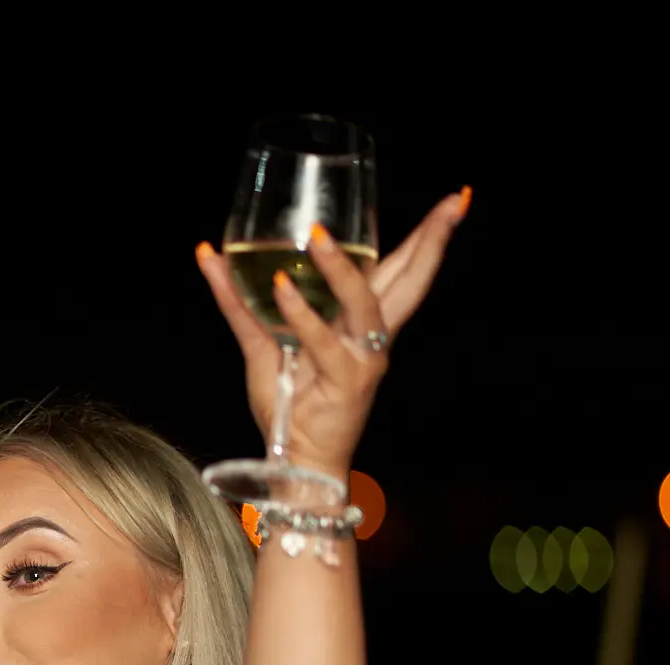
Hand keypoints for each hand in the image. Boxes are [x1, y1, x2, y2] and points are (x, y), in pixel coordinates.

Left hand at [196, 188, 469, 475]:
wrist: (297, 459)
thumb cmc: (289, 402)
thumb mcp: (264, 343)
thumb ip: (242, 303)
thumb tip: (211, 258)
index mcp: (365, 323)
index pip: (401, 271)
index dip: (428, 238)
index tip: (458, 200)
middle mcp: (372, 336)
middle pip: (409, 279)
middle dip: (433, 240)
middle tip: (454, 202)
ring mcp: (363, 358)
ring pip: (363, 303)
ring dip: (340, 267)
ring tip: (317, 236)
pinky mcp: (345, 380)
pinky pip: (319, 340)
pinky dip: (299, 314)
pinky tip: (280, 289)